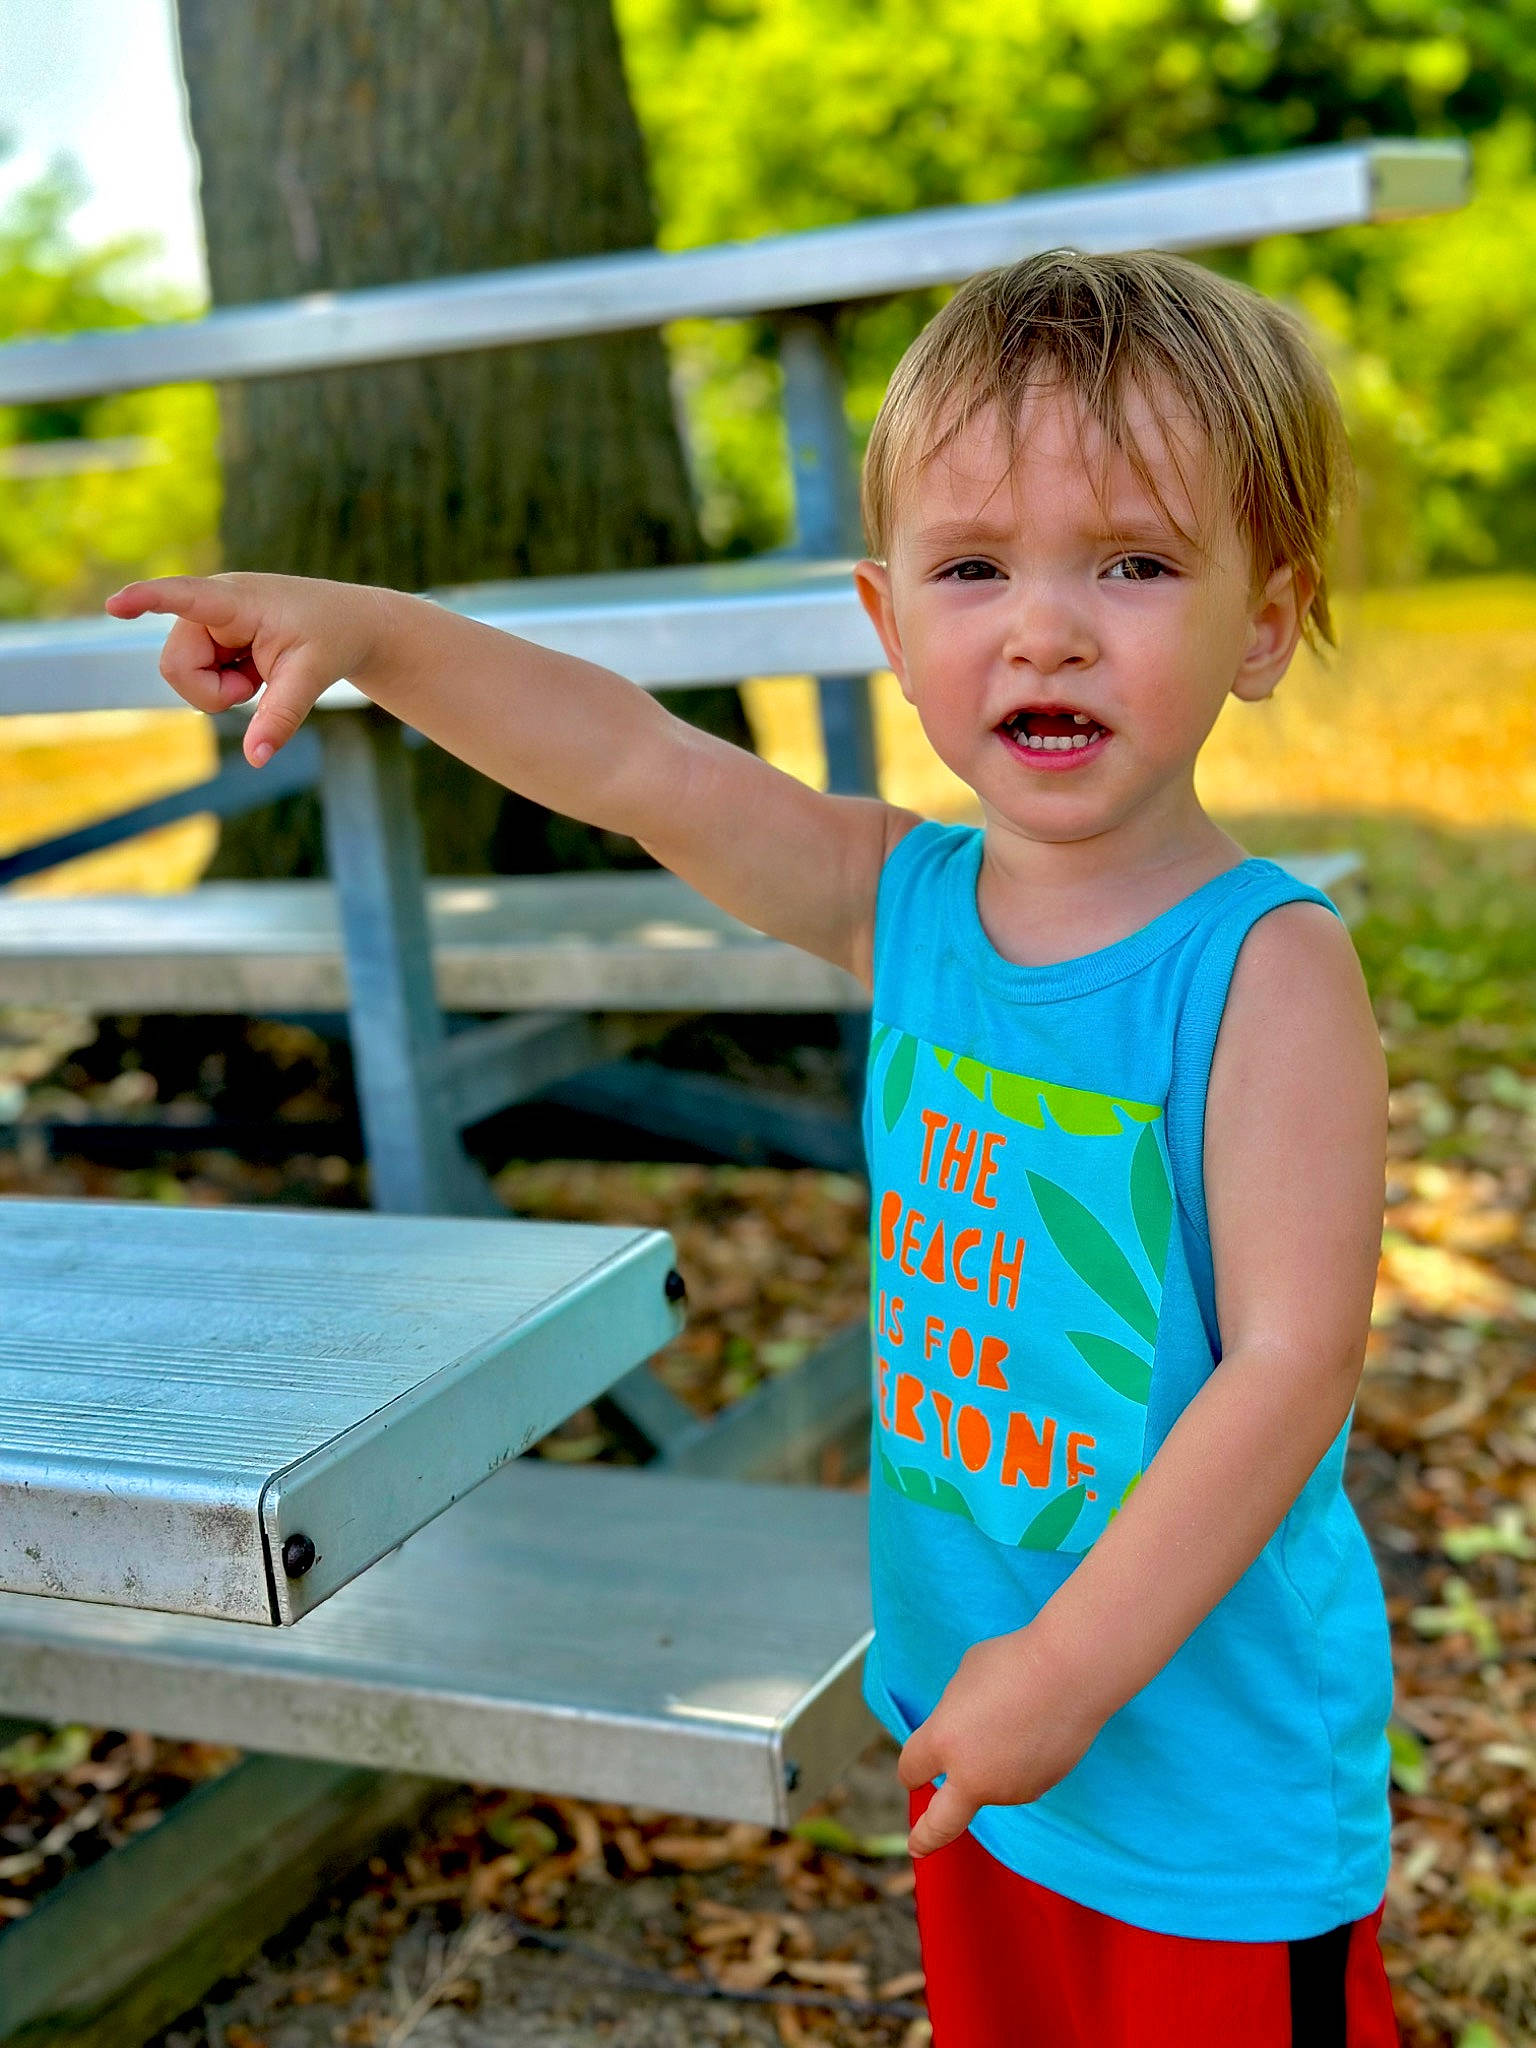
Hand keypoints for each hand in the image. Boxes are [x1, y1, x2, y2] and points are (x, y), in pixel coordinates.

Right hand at [105, 572, 393, 767]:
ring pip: (184, 675)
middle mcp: (212, 604)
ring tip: (259, 673)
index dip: (146, 600)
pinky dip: (226, 685)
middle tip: (255, 686)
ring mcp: (208, 622)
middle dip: (212, 691)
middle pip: (176, 666)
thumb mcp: (312, 676)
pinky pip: (198, 676)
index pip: (184, 596)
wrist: (351, 623)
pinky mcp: (211, 636)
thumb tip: (257, 759)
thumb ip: (281, 716)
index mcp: (236, 600)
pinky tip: (253, 668)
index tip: (115, 605)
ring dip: (221, 689)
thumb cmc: (333, 638)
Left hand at [897, 1626, 1108, 1857]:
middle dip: (925, 1837)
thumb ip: (955, 1714)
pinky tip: (1033, 1729)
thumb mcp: (964, 1680)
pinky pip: (1018, 1777)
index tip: (913, 1771)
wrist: (1071, 1674)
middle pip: (940, 1824)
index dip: (912, 1767)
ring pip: (988, 1788)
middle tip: (917, 1846)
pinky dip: (1019, 1761)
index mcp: (942, 1743)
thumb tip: (964, 1731)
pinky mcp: (1041, 1788)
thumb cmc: (1012, 1663)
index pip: (912, 1768)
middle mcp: (972, 1777)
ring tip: (1012, 1717)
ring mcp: (1009, 1789)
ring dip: (990, 1768)